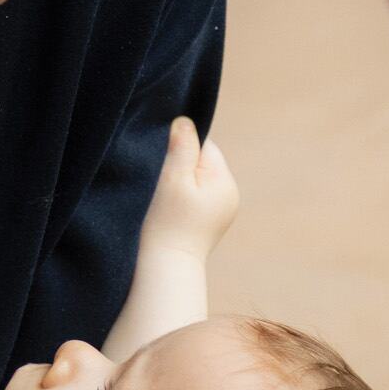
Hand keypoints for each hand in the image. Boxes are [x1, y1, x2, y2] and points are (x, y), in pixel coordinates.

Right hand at [139, 117, 238, 260]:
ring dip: (178, 183)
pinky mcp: (208, 223)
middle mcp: (229, 195)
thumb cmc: (165, 223)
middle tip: (159, 183)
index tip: (161, 165)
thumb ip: (182, 146)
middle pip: (200, 161)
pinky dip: (180, 200)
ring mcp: (220, 211)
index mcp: (224, 181)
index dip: (179, 148)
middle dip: (180, 166)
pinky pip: (194, 198)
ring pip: (195, 180)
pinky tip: (168, 212)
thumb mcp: (173, 178)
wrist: (163, 268)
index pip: (203, 144)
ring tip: (163, 200)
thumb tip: (185, 121)